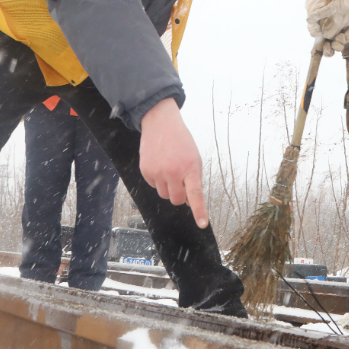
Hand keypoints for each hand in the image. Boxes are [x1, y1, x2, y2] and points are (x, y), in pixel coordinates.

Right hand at [139, 97, 208, 227]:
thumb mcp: (194, 158)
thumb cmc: (181, 142)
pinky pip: (153, 186)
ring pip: (164, 195)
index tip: (202, 224)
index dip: (199, 210)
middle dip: (180, 195)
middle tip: (181, 181)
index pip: (195, 194)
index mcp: (190, 168)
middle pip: (177, 200)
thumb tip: (190, 202)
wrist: (161, 124)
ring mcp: (158, 172)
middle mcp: (173, 172)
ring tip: (169, 168)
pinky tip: (159, 165)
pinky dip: (157, 180)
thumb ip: (194, 179)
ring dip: (168, 187)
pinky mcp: (146, 171)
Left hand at [308, 0, 348, 38]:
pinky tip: (337, 23)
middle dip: (325, 30)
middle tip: (319, 28)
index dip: (315, 17)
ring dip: (333, 29)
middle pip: (332, 28)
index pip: (324, 13)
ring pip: (340, 29)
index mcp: (340, 4)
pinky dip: (341, 26)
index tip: (308, 19)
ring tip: (326, 27)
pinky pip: (347, 26)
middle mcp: (346, 13)